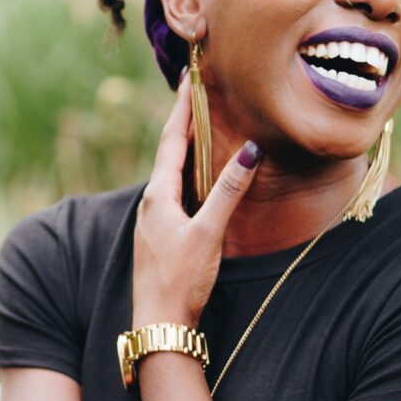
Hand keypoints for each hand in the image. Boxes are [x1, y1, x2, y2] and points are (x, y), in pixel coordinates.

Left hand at [131, 71, 261, 328]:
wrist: (159, 321)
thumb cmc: (181, 279)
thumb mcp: (208, 233)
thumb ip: (228, 192)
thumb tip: (248, 150)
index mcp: (158, 194)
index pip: (171, 140)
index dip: (182, 109)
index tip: (189, 79)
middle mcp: (151, 200)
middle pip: (168, 150)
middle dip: (183, 120)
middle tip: (194, 91)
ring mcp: (154, 216)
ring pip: (170, 170)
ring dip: (184, 144)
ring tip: (198, 122)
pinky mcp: (161, 231)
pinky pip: (174, 188)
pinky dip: (186, 170)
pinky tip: (195, 173)